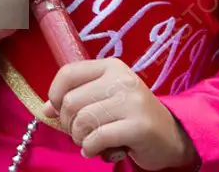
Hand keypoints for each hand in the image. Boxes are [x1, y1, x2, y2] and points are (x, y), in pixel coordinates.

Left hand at [44, 59, 197, 169]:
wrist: (172, 136)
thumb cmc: (131, 117)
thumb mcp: (105, 100)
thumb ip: (77, 99)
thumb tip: (46, 108)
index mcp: (111, 67)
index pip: (68, 73)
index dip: (55, 96)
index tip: (61, 112)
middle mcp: (121, 78)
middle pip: (71, 101)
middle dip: (69, 125)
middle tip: (82, 134)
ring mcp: (131, 101)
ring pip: (82, 121)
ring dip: (81, 140)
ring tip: (93, 142)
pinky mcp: (137, 125)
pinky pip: (97, 139)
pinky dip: (92, 150)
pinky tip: (101, 151)